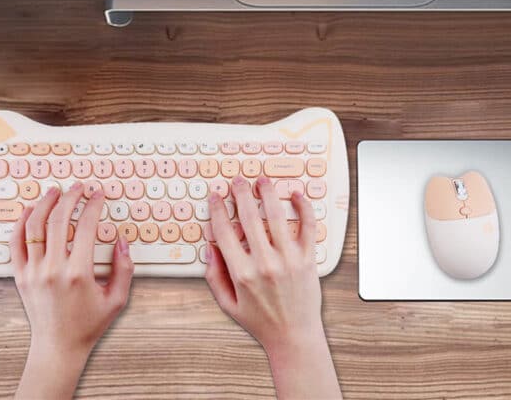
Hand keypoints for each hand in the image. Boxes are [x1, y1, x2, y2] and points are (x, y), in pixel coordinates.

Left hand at [10, 183, 134, 399]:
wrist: (58, 347)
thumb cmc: (88, 324)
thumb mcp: (117, 299)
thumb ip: (125, 269)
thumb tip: (122, 241)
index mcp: (78, 273)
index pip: (86, 227)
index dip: (93, 205)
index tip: (98, 195)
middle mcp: (53, 270)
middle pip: (59, 220)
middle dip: (71, 197)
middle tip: (79, 187)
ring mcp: (34, 272)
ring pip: (35, 227)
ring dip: (46, 204)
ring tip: (55, 191)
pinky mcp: (21, 276)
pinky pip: (16, 243)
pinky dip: (21, 223)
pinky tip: (31, 210)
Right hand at [205, 176, 340, 399]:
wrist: (294, 337)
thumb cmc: (261, 321)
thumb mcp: (228, 304)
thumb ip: (214, 276)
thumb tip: (209, 248)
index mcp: (242, 273)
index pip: (225, 232)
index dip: (218, 210)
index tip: (215, 196)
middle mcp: (265, 263)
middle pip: (249, 217)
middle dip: (240, 193)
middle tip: (237, 181)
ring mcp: (288, 259)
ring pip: (277, 216)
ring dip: (268, 194)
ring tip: (261, 181)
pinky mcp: (308, 259)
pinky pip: (308, 228)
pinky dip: (303, 208)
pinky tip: (296, 195)